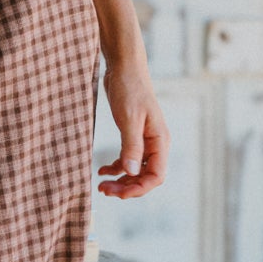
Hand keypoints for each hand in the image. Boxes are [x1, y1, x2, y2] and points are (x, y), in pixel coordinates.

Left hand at [97, 60, 168, 199]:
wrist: (124, 68)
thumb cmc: (130, 89)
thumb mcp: (129, 118)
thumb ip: (131, 146)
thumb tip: (132, 172)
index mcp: (160, 141)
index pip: (156, 176)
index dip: (139, 188)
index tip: (119, 193)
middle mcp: (155, 144)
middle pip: (146, 177)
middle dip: (127, 187)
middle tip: (104, 190)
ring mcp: (145, 141)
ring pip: (136, 170)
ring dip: (121, 180)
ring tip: (102, 185)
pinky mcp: (133, 136)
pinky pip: (128, 160)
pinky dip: (116, 168)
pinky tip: (102, 170)